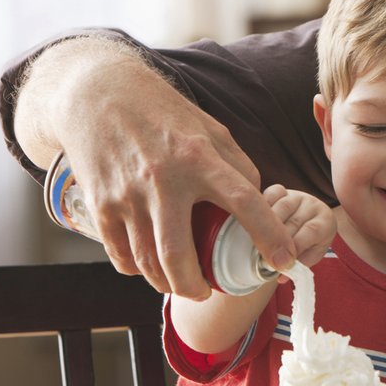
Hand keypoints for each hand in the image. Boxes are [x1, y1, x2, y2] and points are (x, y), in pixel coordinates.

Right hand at [14, 37, 297, 298]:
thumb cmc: (164, 113)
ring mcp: (127, 195)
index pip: (244, 200)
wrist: (99, 93)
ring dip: (169, 284)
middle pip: (180, 255)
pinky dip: (139, 270)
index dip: (269, 234)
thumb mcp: (211, 130)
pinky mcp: (100, 205)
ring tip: (184, 283)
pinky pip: (122, 257)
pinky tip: (151, 266)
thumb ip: (237, 167)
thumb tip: (259, 203)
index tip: (285, 260)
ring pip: (148, 262)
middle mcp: (163, 179)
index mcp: (199, 157)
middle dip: (197, 286)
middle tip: (209, 291)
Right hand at [263, 184, 335, 268]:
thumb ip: (298, 265)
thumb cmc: (307, 245)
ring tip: (260, 245)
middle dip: (277, 242)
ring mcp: (295, 195)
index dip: (295, 248)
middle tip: (265, 258)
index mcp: (325, 221)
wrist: (302, 228)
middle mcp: (313, 204)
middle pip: (293, 222)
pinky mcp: (280, 191)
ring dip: (266, 229)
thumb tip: (281, 276)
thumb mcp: (307, 257)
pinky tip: (257, 225)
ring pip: (278, 209)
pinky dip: (262, 210)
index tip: (280, 262)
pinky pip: (269, 197)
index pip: (311, 232)